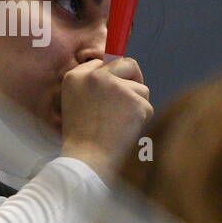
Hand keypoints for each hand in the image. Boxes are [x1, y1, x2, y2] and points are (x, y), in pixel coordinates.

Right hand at [58, 56, 152, 178]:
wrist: (87, 159)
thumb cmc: (82, 137)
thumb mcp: (75, 103)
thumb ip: (92, 86)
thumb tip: (120, 74)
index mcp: (75, 76)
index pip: (102, 63)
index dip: (112, 75)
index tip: (114, 89)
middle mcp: (94, 75)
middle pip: (127, 64)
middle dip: (134, 79)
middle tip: (131, 99)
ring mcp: (115, 86)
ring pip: (140, 88)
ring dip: (136, 105)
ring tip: (119, 125)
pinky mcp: (133, 100)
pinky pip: (146, 105)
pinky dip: (141, 119)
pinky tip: (125, 131)